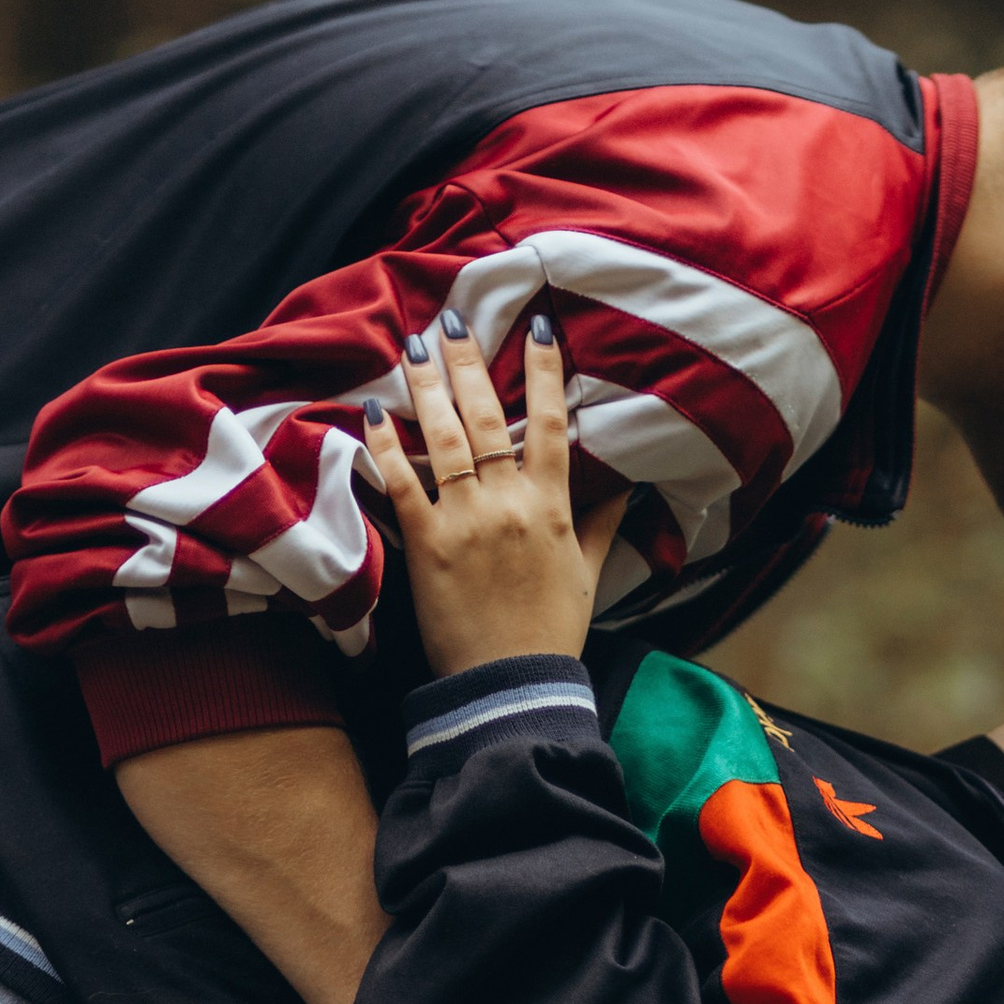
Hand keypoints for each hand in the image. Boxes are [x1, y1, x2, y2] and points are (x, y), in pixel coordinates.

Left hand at [363, 311, 628, 679]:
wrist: (512, 683)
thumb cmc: (552, 630)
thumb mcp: (587, 572)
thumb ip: (602, 521)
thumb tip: (628, 483)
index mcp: (552, 506)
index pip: (552, 424)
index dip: (546, 372)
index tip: (539, 328)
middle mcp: (509, 503)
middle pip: (489, 417)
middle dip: (469, 362)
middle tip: (453, 320)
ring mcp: (466, 520)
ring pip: (445, 437)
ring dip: (426, 385)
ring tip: (412, 343)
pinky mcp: (427, 544)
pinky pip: (403, 483)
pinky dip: (387, 445)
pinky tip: (375, 410)